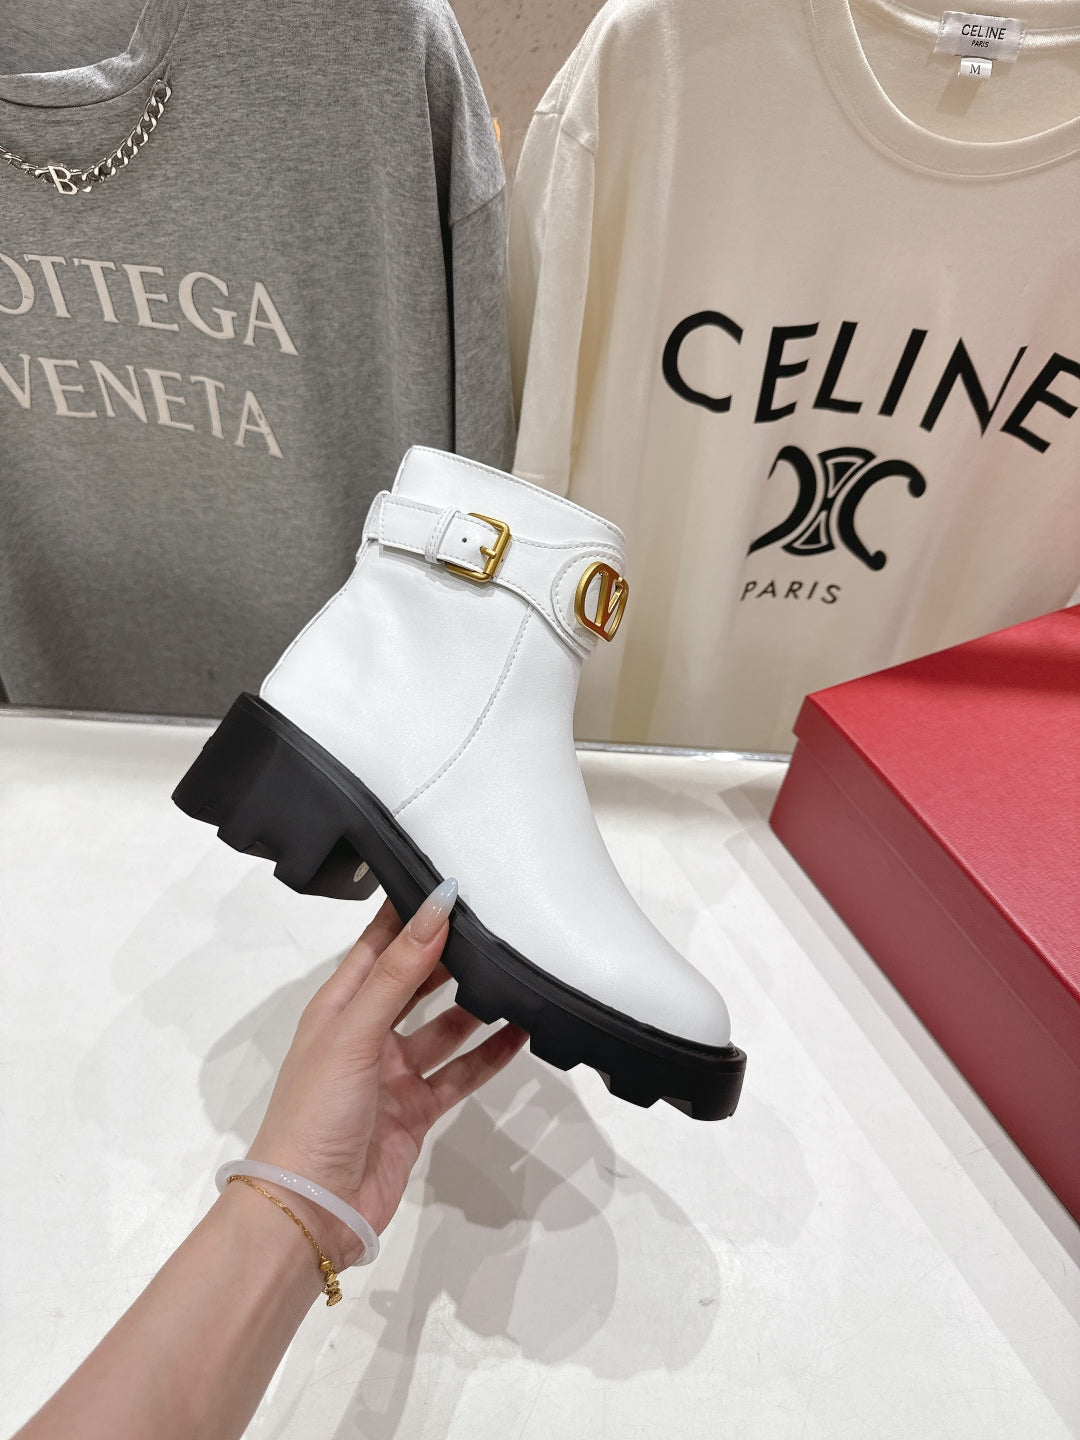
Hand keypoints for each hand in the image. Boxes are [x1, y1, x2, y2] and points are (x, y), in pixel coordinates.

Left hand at [245, 879, 526, 1264]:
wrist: (309, 1209)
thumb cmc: (315, 1113)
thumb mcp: (354, 1032)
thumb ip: (399, 972)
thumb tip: (435, 908)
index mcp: (338, 1007)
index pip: (376, 946)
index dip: (408, 914)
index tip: (446, 880)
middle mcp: (365, 1034)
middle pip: (413, 981)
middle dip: (448, 954)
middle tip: (495, 921)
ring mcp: (392, 1074)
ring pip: (442, 1027)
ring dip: (475, 1004)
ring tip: (517, 971)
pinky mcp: (416, 1111)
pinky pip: (458, 1073)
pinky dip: (488, 1055)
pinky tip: (519, 1032)